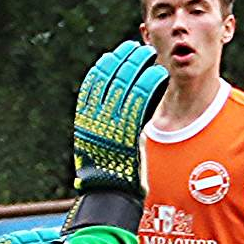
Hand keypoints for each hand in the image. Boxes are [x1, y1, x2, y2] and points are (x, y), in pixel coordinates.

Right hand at [71, 41, 165, 196]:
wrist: (111, 195)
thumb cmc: (107, 174)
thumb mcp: (96, 146)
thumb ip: (100, 124)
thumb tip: (105, 106)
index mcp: (84, 120)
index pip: (92, 83)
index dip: (105, 66)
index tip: (114, 55)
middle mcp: (95, 118)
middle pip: (109, 78)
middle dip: (123, 59)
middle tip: (136, 49)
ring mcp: (112, 123)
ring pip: (126, 84)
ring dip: (138, 65)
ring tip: (149, 55)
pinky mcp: (130, 130)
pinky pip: (141, 99)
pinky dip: (150, 82)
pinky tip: (158, 73)